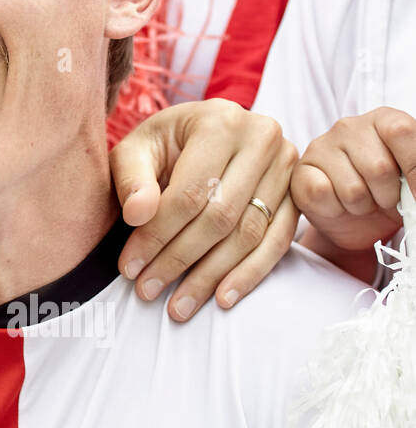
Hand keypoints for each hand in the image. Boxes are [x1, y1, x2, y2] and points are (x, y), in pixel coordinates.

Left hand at [109, 99, 297, 320]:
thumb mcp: (136, 150)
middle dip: (179, 261)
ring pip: (248, 234)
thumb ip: (131, 179)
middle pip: (220, 216)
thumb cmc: (163, 144)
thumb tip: (137, 215)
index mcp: (219, 121)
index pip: (189, 192)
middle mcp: (262, 138)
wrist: (201, 134)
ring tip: (178, 306)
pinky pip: (277, 242)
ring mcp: (288, 166)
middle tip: (148, 291)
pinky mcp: (298, 194)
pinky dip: (250, 274)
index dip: (157, 235)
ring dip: (211, 276)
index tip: (129, 268)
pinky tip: (222, 298)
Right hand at [291, 107, 415, 252]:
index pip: (401, 130)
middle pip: (379, 167)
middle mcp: (349, 127)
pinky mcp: (300, 171)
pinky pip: (321, 194)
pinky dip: (336, 209)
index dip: (414, 166)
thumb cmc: (391, 193)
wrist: (360, 221)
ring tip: (362, 201)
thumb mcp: (414, 181)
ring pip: (352, 188)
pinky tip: (338, 203)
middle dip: (387, 195)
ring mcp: (320, 147)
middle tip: (384, 197)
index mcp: (383, 120)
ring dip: (362, 206)